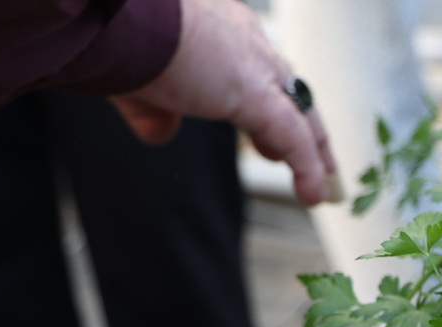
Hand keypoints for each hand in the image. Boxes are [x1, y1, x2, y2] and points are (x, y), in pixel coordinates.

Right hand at [110, 0, 341, 205]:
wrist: (114, 17)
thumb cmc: (116, 38)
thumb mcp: (138, 82)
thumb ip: (155, 110)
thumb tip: (161, 134)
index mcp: (219, 29)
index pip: (258, 67)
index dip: (270, 100)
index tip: (270, 135)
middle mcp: (244, 38)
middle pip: (289, 87)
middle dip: (305, 124)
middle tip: (318, 158)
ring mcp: (253, 63)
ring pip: (300, 110)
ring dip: (316, 149)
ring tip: (327, 183)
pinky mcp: (254, 91)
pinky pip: (293, 135)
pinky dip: (307, 166)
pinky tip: (313, 194)